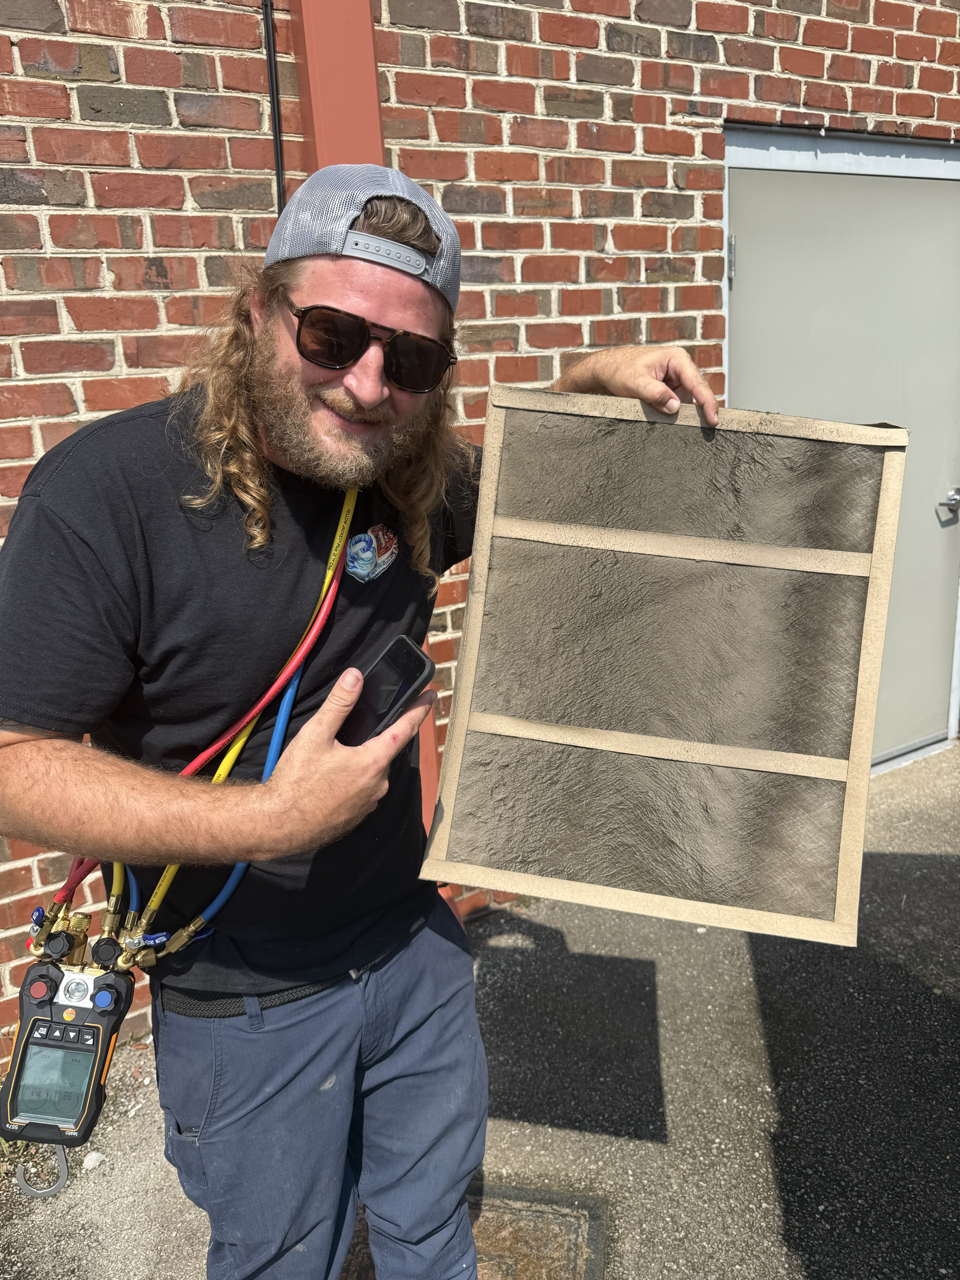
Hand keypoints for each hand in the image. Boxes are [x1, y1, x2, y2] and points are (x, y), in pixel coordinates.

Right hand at [259, 667, 435, 856]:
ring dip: (359, 761)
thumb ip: (339, 704)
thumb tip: (355, 677)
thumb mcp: (315, 735)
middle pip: (384, 751)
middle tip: (349, 734)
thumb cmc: (296, 782)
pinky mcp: (357, 816)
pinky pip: (362, 790)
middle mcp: (378, 784)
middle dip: (372, 739)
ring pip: (372, 772)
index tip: (430, 697)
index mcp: (373, 762)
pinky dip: (352, 780)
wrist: (278, 825)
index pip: (406, 729)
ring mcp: (369, 803)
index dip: (419, 710)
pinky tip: (329, 779)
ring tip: (331, 760)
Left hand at [552, 345, 718, 426]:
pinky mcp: (670, 391)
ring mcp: (676, 380)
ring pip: (689, 401)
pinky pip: (679, 405)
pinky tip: (679, 425)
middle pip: (698, 392)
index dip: (707, 402)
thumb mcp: (635, 383)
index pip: (698, 382)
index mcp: (676, 359)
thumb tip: (675, 407)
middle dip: (702, 410)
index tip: (713, 419)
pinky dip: (679, 415)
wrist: (606, 370)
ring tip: (693, 428)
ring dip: (688, 414)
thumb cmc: (619, 370)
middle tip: (708, 429)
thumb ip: (655, 394)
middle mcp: (680, 368)